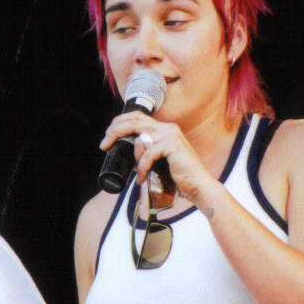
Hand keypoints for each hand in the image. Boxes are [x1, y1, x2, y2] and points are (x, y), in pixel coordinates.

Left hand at [99, 112, 217, 205]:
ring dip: (132, 154)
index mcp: (164, 129)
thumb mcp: (159, 161)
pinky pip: (149, 153)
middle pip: (135, 120)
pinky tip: (142, 176)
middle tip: (105, 143)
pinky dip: (142, 166)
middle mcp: (168, 128)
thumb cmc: (180, 176)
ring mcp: (171, 135)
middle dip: (116, 130)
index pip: (137, 117)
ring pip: (140, 136)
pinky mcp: (173, 146)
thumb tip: (130, 154)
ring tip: (134, 169)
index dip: (120, 122)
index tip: (108, 135)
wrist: (199, 186)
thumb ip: (146, 153)